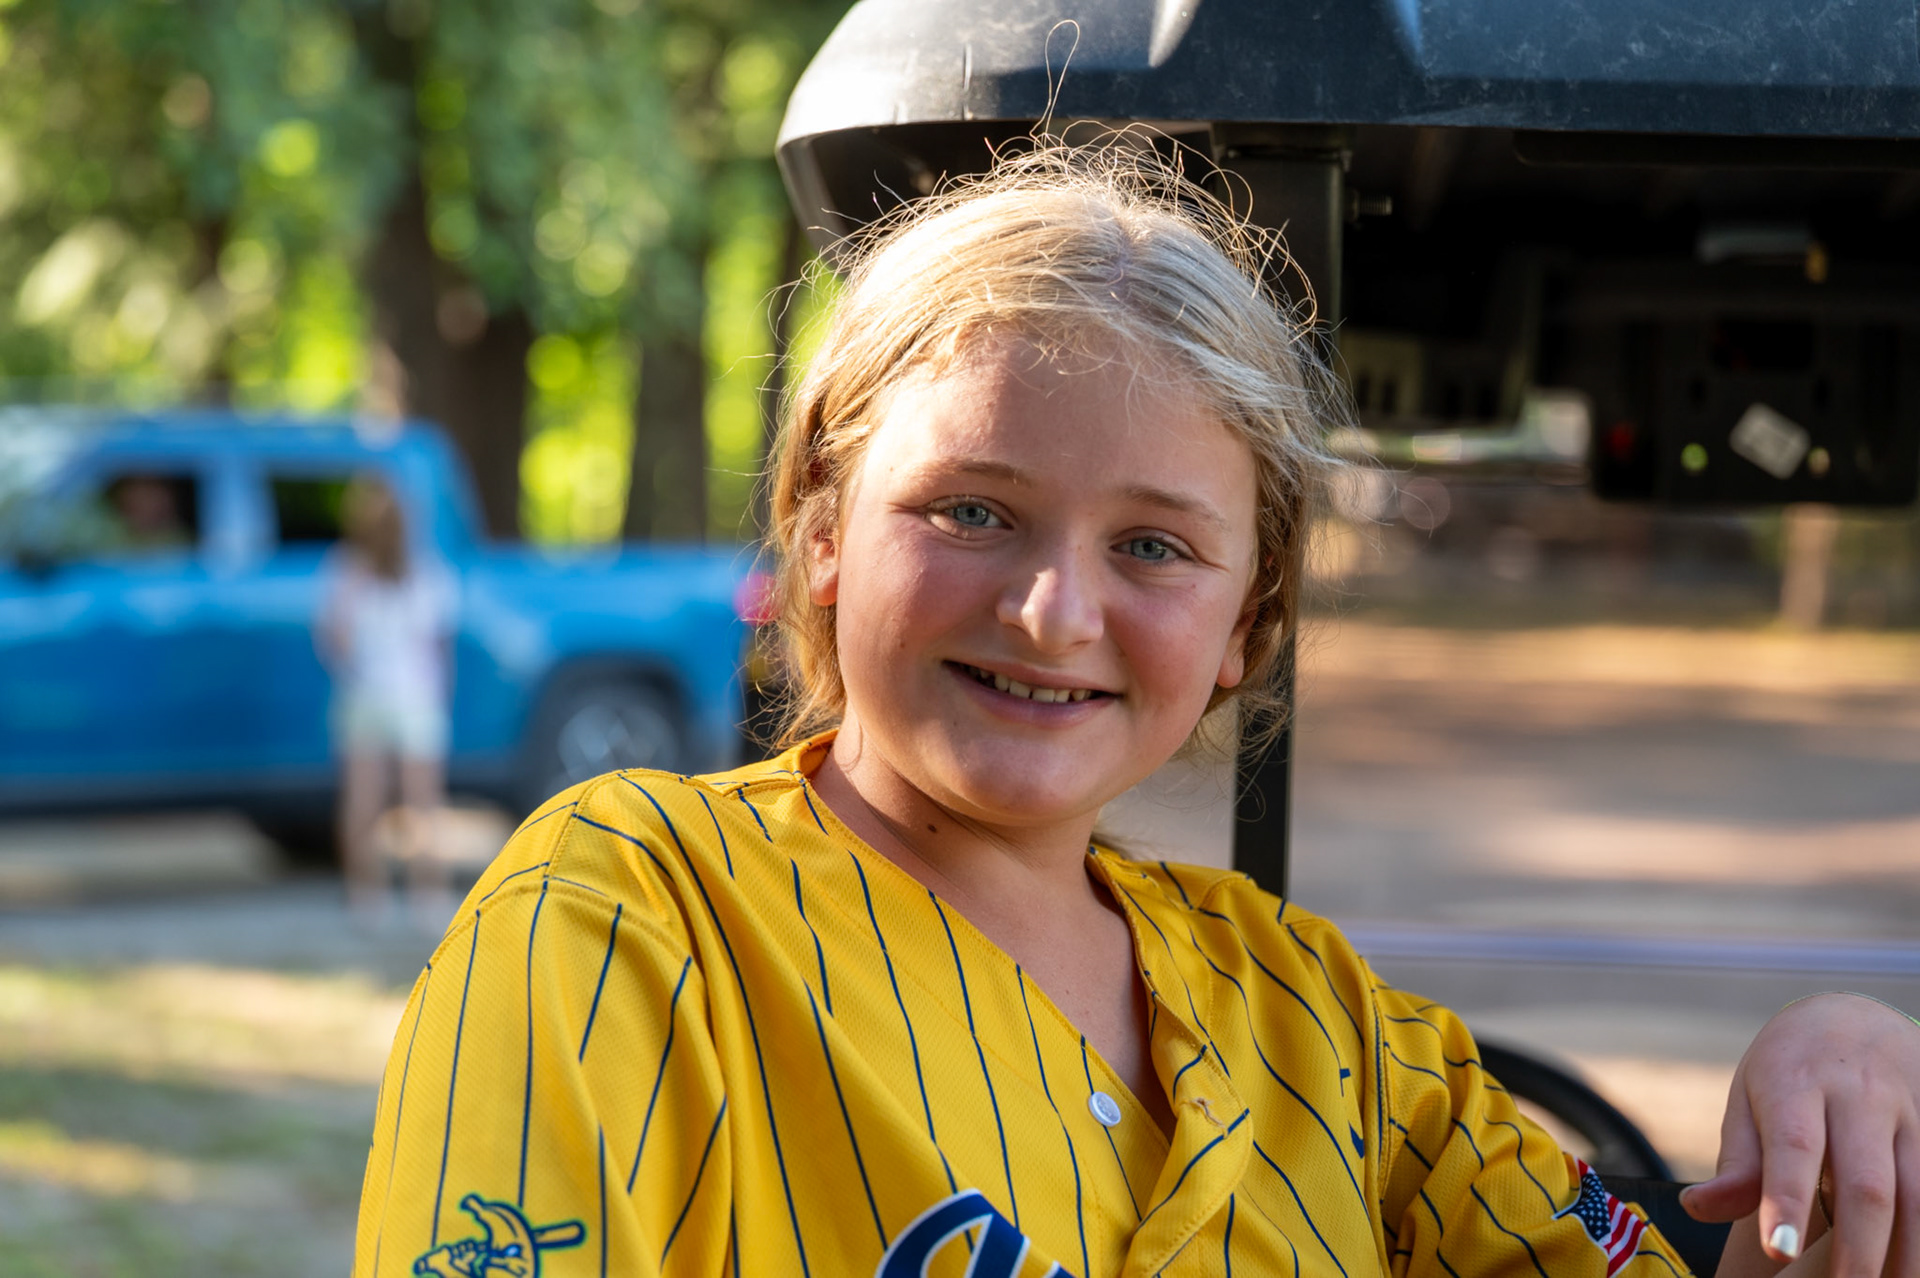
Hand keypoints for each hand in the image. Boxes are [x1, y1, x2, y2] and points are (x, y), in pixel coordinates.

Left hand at [1682, 992, 1919, 1277]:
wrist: (1855, 1016)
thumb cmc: (1788, 1071)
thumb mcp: (1749, 1098)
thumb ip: (1737, 1162)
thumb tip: (1697, 1208)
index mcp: (1797, 1085)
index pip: (1794, 1149)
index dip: (1787, 1201)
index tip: (1777, 1252)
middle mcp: (1859, 1097)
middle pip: (1867, 1183)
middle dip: (1859, 1249)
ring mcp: (1908, 1113)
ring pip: (1918, 1192)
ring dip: (1908, 1251)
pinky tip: (1915, 1262)